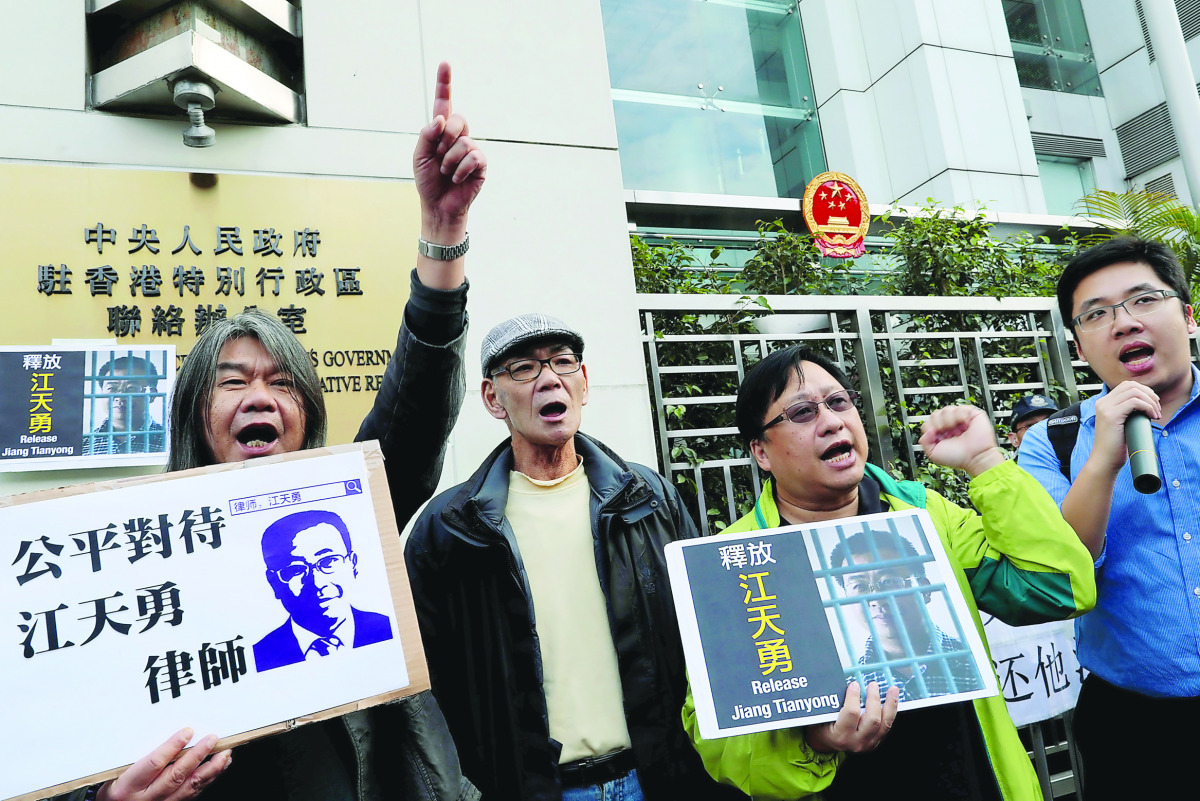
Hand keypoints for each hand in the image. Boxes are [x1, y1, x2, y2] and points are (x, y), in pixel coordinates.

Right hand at [97, 729, 229, 800]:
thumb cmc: (114, 791)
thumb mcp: (117, 773)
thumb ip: (138, 756)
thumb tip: (166, 734)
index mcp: (128, 786)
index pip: (153, 764)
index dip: (172, 747)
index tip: (187, 731)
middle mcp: (146, 798)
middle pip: (176, 776)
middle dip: (197, 756)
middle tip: (212, 739)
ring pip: (190, 787)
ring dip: (210, 769)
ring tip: (224, 753)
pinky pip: (193, 793)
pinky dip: (209, 779)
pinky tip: (219, 767)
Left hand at [413, 61, 486, 236]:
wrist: (438, 205)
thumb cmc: (428, 181)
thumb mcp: (419, 156)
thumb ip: (426, 135)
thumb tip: (440, 118)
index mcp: (441, 130)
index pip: (444, 102)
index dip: (444, 82)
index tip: (444, 62)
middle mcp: (458, 135)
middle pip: (458, 119)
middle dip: (445, 137)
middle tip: (439, 156)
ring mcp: (471, 148)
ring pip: (463, 141)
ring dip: (449, 160)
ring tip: (446, 173)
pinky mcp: (481, 163)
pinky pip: (472, 156)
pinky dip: (459, 169)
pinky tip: (457, 179)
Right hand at [807, 681, 897, 753]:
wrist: (826, 743)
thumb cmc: (822, 726)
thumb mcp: (822, 715)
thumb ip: (833, 702)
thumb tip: (847, 683)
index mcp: (840, 735)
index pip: (851, 714)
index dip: (854, 697)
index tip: (854, 684)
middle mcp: (856, 742)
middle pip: (872, 719)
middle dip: (874, 699)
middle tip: (873, 685)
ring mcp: (868, 744)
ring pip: (884, 724)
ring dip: (890, 705)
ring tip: (892, 690)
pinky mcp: (875, 742)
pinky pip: (886, 726)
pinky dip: (890, 712)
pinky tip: (892, 701)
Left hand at [919, 405, 1004, 476]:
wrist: (975, 457)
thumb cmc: (959, 457)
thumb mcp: (933, 454)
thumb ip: (924, 442)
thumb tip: (927, 430)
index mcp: (940, 433)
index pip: (928, 422)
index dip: (930, 428)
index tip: (936, 436)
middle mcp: (949, 426)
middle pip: (935, 414)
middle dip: (938, 423)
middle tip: (946, 433)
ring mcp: (959, 420)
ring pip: (946, 410)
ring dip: (949, 420)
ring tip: (956, 430)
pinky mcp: (971, 415)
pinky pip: (960, 408)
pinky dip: (960, 416)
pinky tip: (964, 425)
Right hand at [1091, 380, 1160, 471]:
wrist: (1105, 461)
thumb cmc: (1115, 446)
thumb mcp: (1122, 424)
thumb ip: (1128, 412)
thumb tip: (1147, 405)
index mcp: (1104, 403)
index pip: (1126, 386)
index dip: (1144, 391)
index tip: (1153, 405)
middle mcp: (1102, 402)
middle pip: (1131, 385)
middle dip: (1149, 394)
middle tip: (1157, 408)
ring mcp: (1105, 408)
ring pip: (1134, 391)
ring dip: (1150, 401)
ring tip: (1156, 414)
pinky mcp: (1111, 416)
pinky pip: (1135, 402)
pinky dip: (1147, 407)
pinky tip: (1152, 416)